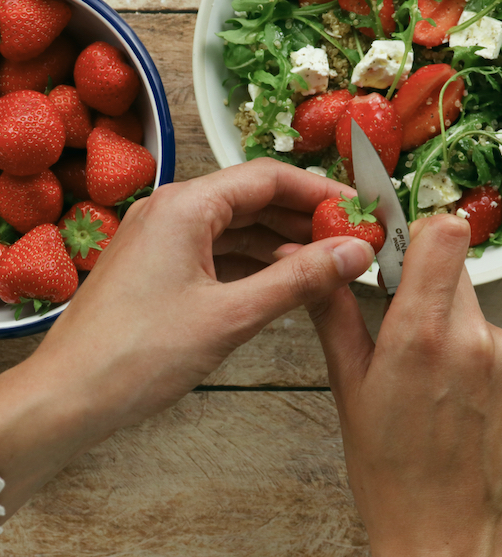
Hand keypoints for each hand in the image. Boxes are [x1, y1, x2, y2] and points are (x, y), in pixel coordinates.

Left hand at [0, 158, 373, 519]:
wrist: (68, 398)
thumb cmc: (138, 354)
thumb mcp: (231, 315)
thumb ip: (299, 279)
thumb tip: (355, 252)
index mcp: (185, 205)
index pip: (267, 178)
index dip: (319, 191)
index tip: (358, 210)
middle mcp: (173, 210)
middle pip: (254, 200)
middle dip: (304, 219)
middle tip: (352, 239)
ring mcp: (164, 238)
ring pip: (238, 229)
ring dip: (282, 244)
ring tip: (329, 264)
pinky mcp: (161, 266)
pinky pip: (219, 253)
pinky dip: (255, 264)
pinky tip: (287, 281)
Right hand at [305, 215, 501, 556]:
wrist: (444, 530)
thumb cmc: (392, 469)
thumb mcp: (348, 383)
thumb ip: (333, 311)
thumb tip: (316, 267)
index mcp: (421, 334)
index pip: (443, 234)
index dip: (415, 226)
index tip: (392, 240)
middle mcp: (472, 336)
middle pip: (450, 259)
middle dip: (417, 271)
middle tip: (390, 302)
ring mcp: (500, 352)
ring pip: (465, 292)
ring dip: (437, 305)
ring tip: (413, 353)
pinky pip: (483, 324)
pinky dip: (459, 333)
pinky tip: (439, 375)